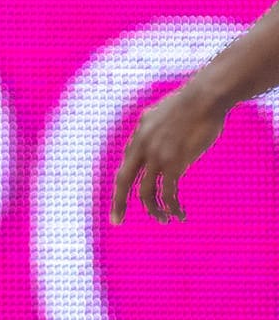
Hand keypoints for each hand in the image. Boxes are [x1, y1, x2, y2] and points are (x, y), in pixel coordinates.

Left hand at [111, 84, 226, 222]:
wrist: (204, 98)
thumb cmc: (189, 104)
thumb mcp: (160, 114)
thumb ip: (151, 128)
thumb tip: (150, 131)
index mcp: (138, 136)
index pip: (125, 167)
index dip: (124, 185)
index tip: (123, 200)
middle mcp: (142, 147)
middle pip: (123, 181)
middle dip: (118, 203)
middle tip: (116, 221)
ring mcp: (157, 156)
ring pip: (146, 192)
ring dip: (154, 210)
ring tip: (164, 220)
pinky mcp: (175, 163)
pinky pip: (168, 193)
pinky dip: (172, 206)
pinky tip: (180, 214)